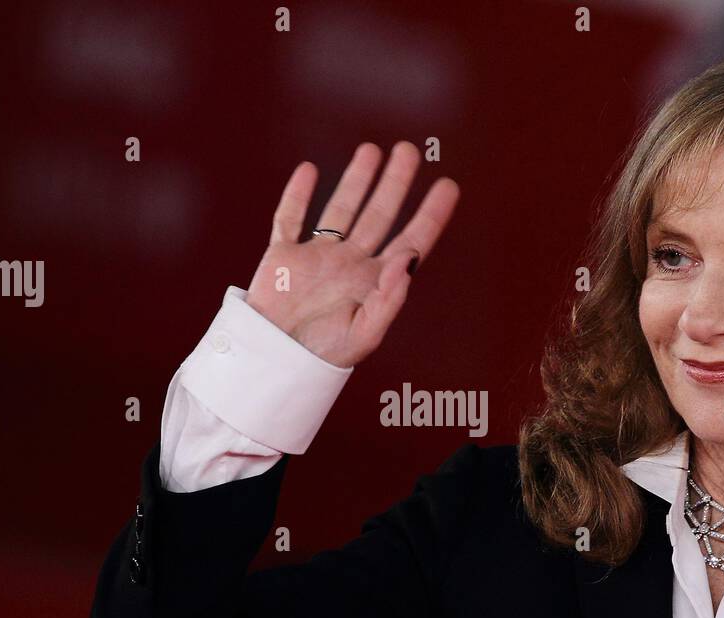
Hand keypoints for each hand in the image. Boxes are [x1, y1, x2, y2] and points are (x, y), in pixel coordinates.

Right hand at [245, 141, 459, 367]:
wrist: (275, 361)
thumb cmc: (322, 356)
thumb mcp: (365, 334)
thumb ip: (390, 297)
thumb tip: (408, 258)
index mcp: (373, 282)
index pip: (410, 241)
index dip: (431, 215)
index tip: (448, 186)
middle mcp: (349, 264)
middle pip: (379, 215)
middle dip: (395, 183)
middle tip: (409, 152)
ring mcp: (317, 257)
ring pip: (341, 209)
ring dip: (356, 180)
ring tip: (372, 150)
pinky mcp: (284, 256)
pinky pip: (290, 218)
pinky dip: (298, 195)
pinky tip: (310, 171)